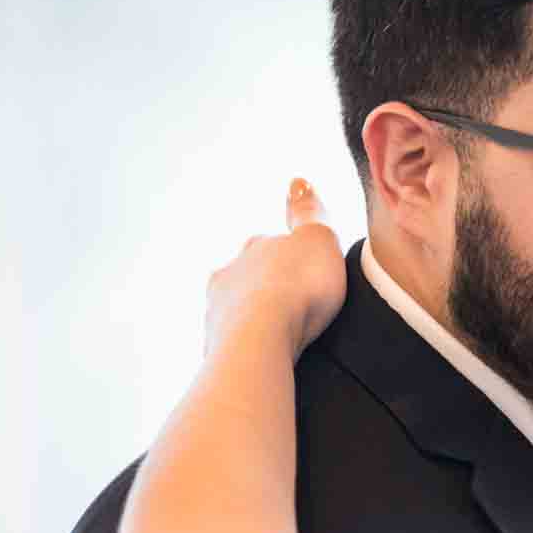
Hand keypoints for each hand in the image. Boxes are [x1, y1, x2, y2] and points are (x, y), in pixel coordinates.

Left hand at [205, 179, 346, 361]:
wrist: (261, 336)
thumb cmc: (297, 287)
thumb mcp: (317, 239)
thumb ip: (307, 211)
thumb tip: (297, 181)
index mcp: (256, 247)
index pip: (272, 244)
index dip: (291, 255)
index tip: (306, 269)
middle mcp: (230, 273)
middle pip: (250, 275)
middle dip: (267, 284)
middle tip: (292, 301)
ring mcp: (218, 308)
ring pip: (237, 306)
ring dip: (253, 314)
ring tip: (279, 331)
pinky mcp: (215, 344)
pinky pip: (234, 339)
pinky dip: (247, 342)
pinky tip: (262, 351)